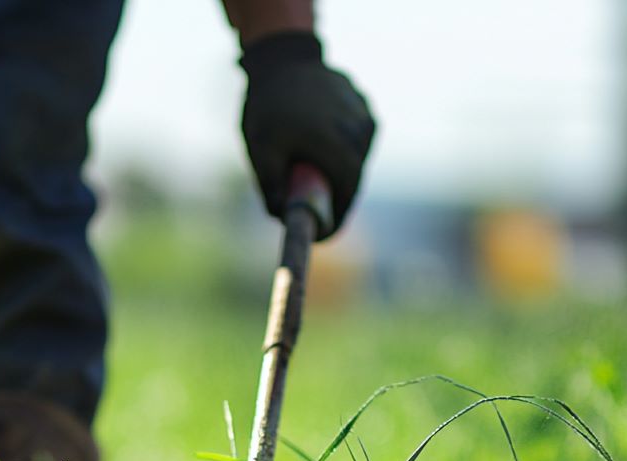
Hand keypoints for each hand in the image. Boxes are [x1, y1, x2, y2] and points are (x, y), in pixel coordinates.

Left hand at [240, 32, 374, 239]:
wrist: (283, 58)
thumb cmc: (268, 107)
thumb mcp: (261, 150)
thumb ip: (271, 187)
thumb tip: (282, 218)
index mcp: (336, 144)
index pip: (346, 194)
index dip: (336, 220)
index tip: (323, 236)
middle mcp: (357, 130)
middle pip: (352, 180)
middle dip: (335, 200)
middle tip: (317, 214)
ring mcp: (364, 116)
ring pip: (358, 161)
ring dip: (341, 175)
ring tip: (317, 176)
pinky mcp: (365, 107)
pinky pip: (359, 141)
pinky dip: (346, 151)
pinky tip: (326, 145)